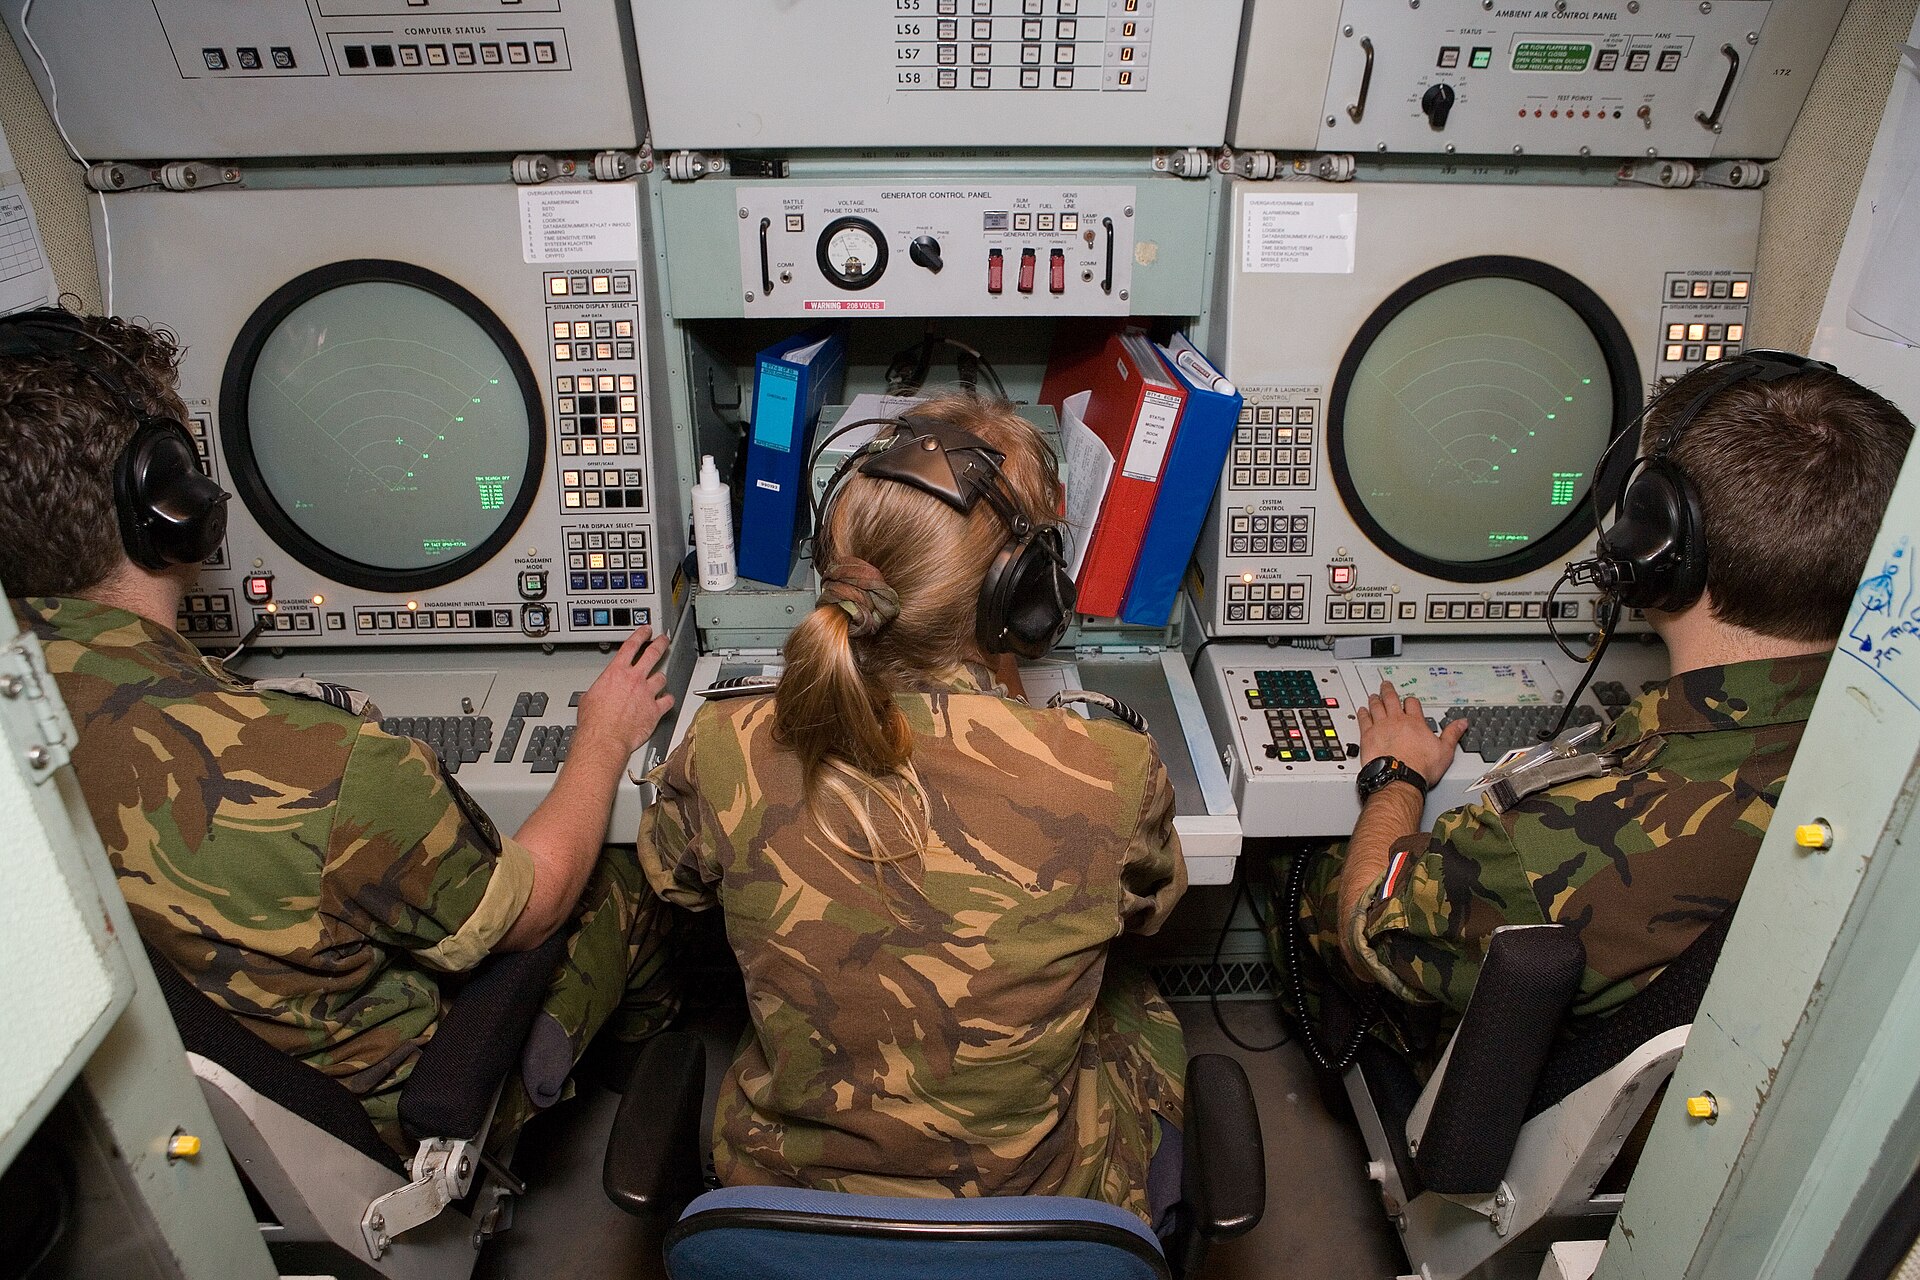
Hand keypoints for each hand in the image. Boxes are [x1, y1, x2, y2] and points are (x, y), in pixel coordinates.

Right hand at [574, 626, 674, 758]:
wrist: (604, 737)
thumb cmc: (594, 721)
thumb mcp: (588, 697)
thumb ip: (598, 690)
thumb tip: (596, 693)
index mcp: (616, 673)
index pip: (631, 646)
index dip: (640, 635)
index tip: (646, 630)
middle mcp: (634, 679)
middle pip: (652, 654)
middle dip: (660, 644)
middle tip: (664, 640)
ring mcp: (647, 693)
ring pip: (662, 677)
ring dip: (661, 678)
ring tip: (660, 679)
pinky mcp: (655, 710)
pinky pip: (668, 701)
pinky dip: (668, 700)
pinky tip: (666, 700)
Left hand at [1355, 680, 1466, 787]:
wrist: (1399, 778)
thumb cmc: (1420, 767)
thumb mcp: (1445, 751)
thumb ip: (1452, 734)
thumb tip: (1462, 724)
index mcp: (1415, 723)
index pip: (1412, 704)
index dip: (1410, 701)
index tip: (1409, 700)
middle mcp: (1397, 721)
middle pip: (1391, 700)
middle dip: (1388, 691)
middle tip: (1386, 686)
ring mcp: (1381, 727)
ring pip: (1376, 707)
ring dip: (1375, 700)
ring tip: (1373, 696)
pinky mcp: (1368, 736)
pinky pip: (1364, 720)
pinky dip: (1362, 714)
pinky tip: (1361, 711)